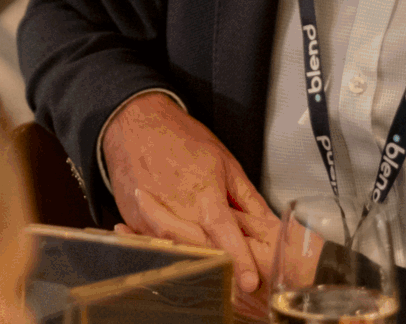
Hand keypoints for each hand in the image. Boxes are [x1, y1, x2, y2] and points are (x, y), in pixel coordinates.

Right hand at [100, 92, 278, 296]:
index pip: (225, 236)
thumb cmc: (182, 138)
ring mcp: (151, 219)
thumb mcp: (224, 162)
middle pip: (202, 251)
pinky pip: (155, 245)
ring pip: (177, 252)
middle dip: (219, 267)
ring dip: (193, 261)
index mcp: (204, 196)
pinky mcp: (135, 221)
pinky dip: (168, 250)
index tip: (249, 282)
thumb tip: (270, 223)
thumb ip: (247, 198)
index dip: (239, 260)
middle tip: (234, 277)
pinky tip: (178, 247)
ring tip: (206, 262)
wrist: (136, 124)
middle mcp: (177, 211)